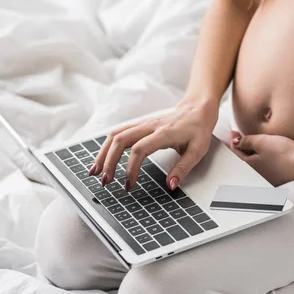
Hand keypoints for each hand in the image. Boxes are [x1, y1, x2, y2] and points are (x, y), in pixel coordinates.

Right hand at [90, 98, 218, 190]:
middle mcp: (149, 126)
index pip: (139, 150)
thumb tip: (170, 185)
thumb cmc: (198, 129)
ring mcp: (142, 123)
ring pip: (115, 134)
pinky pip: (118, 132)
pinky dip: (106, 145)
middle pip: (120, 140)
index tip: (129, 185)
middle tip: (105, 181)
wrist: (197, 108)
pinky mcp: (139, 124)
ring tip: (95, 171)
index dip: (131, 168)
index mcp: (164, 133)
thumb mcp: (198, 150)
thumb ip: (184, 168)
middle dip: (109, 162)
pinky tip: (102, 158)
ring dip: (103, 153)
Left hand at [230, 131, 293, 185]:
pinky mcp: (281, 176)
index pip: (236, 152)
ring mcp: (270, 176)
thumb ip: (247, 141)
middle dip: (243, 148)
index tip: (234, 132)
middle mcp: (258, 173)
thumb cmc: (284, 154)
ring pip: (258, 162)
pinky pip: (269, 165)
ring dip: (255, 153)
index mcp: (250, 165)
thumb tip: (237, 142)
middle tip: (242, 137)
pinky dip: (267, 158)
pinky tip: (273, 153)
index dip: (234, 140)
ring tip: (258, 143)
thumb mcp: (261, 142)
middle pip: (246, 158)